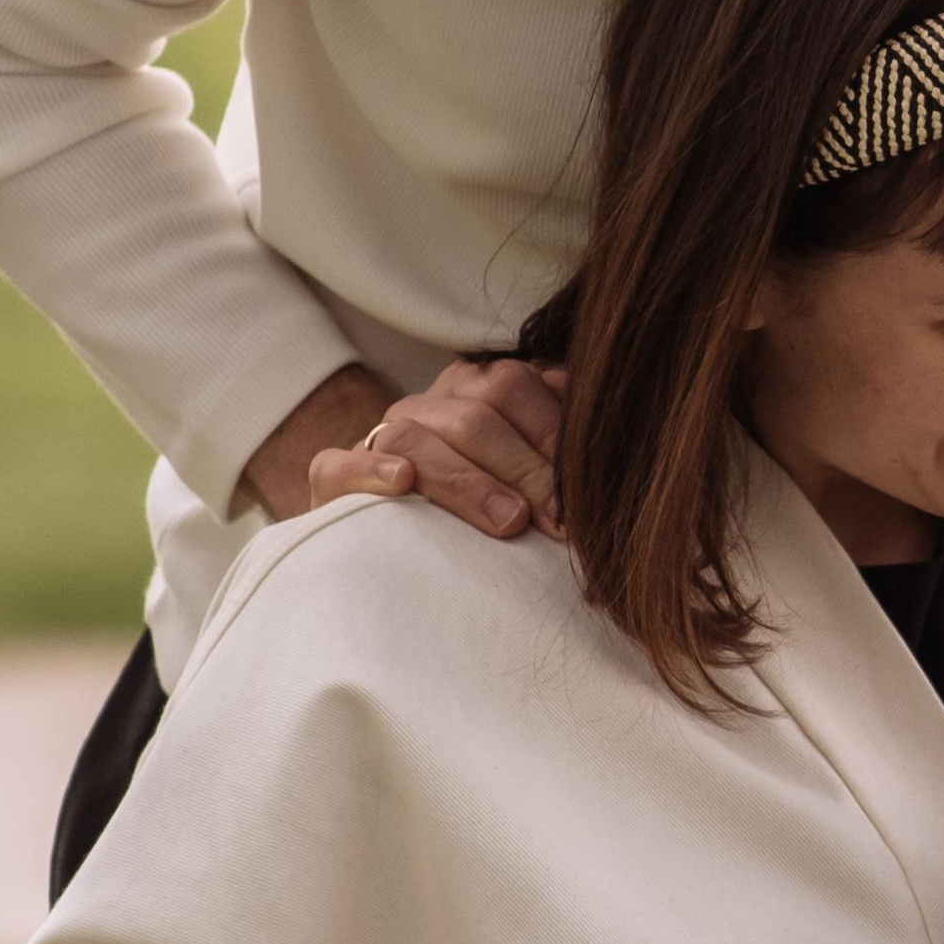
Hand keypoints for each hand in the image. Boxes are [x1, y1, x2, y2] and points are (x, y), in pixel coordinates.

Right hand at [303, 358, 568, 543]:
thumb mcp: (535, 481)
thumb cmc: (493, 519)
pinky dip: (370, 471)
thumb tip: (610, 459)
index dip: (553, 435)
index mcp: (478, 391)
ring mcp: (378, 438)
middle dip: (525, 469)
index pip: (517, 386)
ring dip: (467, 480)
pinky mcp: (333, 480)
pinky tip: (401, 485)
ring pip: (416, 437)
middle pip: (475, 415)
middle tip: (557, 521)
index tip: (582, 493)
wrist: (406, 557)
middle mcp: (429, 406)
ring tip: (509, 521)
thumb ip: (563, 455)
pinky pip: (339, 465)